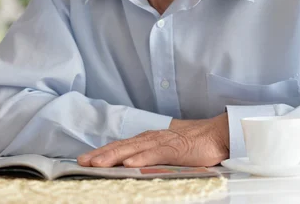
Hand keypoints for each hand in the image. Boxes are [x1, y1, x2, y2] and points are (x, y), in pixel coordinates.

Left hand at [78, 113, 229, 167]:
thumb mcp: (166, 149)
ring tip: (97, 164)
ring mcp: (161, 142)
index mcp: (147, 139)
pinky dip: (140, 159)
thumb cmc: (193, 143)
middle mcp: (150, 138)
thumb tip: (133, 165)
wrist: (217, 134)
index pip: (120, 146)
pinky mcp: (174, 148)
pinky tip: (128, 165)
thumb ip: (150, 154)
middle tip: (82, 162)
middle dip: (100, 154)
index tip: (85, 159)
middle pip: (120, 146)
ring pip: (132, 150)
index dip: (102, 152)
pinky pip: (154, 154)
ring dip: (113, 157)